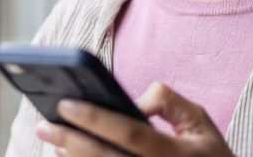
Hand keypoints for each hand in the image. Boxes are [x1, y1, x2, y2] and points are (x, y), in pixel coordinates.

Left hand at [34, 82, 232, 155]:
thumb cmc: (208, 153)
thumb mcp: (199, 121)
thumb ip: (168, 102)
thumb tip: (133, 101)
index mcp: (176, 154)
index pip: (129, 133)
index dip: (96, 119)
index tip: (66, 103)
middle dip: (70, 141)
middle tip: (43, 124)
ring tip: (50, 140)